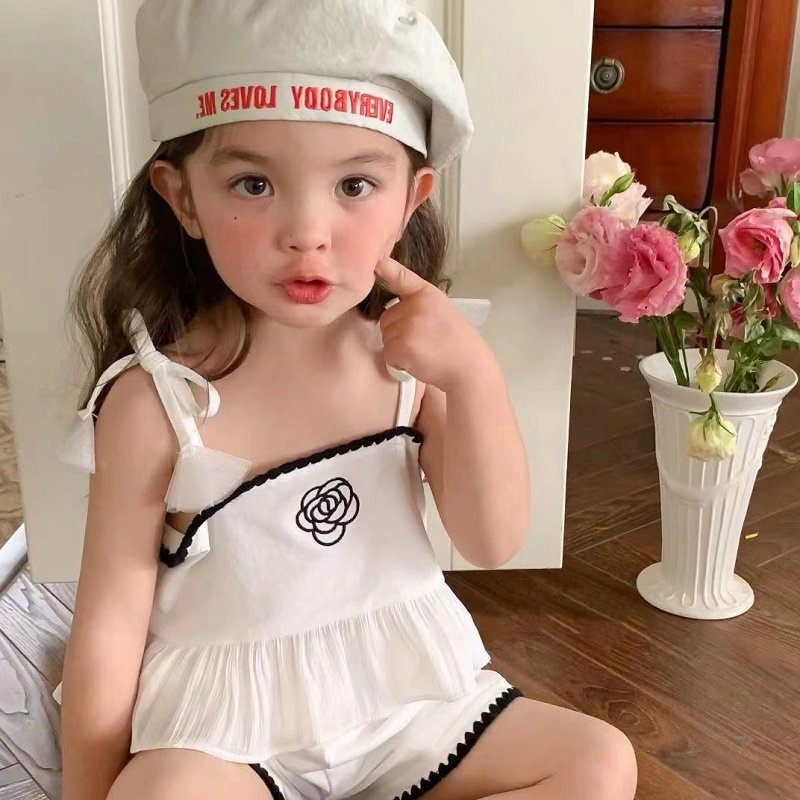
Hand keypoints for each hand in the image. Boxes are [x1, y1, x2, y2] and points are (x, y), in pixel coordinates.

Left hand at [374, 256, 495, 391]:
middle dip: (397, 331)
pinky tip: (417, 361)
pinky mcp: (402, 346)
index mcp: (426, 294)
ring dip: (398, 347)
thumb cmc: (456, 342)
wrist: (468, 368)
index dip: (385, 268)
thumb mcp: (441, 310)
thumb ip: (419, 305)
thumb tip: (391, 310)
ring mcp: (408, 326)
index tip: (374, 260)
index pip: (401, 277)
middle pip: (386, 317)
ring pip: (386, 336)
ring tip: (422, 351)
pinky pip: (388, 353)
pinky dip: (398, 362)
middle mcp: (416, 306)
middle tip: (422, 341)